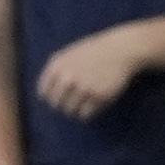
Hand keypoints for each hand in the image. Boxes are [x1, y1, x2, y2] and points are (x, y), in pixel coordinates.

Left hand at [32, 23, 156, 118]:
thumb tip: (44, 95)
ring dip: (76, 109)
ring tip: (85, 100)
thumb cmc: (94, 51)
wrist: (121, 50)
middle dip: (63, 104)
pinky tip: (94, 102)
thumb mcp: (69, 54)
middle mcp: (67, 78)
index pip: (44, 93)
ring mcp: (83, 88)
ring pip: (70, 111)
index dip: (51, 97)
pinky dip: (88, 112)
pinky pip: (85, 114)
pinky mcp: (98, 97)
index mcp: (57, 66)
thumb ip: (55, 71)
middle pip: (56, 105)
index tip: (60, 97)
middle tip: (74, 100)